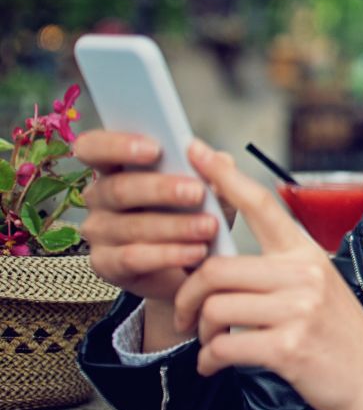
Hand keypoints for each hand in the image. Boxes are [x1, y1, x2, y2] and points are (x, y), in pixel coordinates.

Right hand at [76, 130, 220, 304]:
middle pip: (119, 188)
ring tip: (208, 226)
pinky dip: (168, 254)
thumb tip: (220, 159)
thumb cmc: (194, 215)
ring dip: (174, 226)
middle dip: (161, 189)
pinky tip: (195, 252)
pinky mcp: (106, 264)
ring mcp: (99, 232)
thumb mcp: (210, 189)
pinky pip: (133, 258)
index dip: (118, 144)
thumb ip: (212, 171)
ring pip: (131, 225)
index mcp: (116, 167)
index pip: (94, 147)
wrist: (191, 266)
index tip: (155, 148)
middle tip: (196, 192)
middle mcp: (100, 196)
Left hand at [171, 141, 362, 409]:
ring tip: (209, 344)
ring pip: (215, 307)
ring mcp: (298, 310)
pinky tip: (215, 365)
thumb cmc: (340, 335)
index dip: (225, 177)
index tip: (198, 151)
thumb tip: (220, 263)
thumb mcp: (316, 288)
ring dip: (201, 332)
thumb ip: (276, 271)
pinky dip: (210, 360)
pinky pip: (225, 346)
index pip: (262, 205)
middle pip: (216, 268)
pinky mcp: (289, 347)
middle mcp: (303, 274)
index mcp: (306, 254)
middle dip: (188, 296)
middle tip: (186, 316)